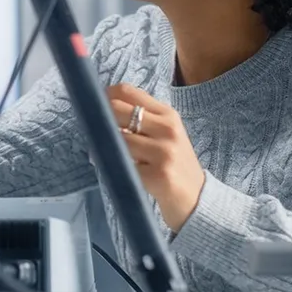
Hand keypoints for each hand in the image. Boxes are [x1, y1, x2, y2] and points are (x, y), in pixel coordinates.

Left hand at [107, 83, 206, 233]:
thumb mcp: (166, 135)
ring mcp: (164, 152)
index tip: (95, 105)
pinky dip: (111, 166)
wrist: (197, 199)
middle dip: (101, 119)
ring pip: (118, 138)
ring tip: (104, 153)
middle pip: (119, 110)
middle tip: (94, 131)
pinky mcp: (158, 175)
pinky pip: (122, 164)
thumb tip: (103, 110)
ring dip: (104, 146)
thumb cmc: (175, 164)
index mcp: (167, 114)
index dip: (105, 96)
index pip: (128, 92)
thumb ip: (142, 120)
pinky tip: (115, 169)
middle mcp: (167, 128)